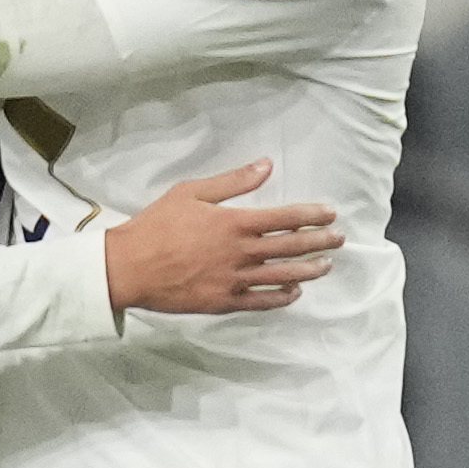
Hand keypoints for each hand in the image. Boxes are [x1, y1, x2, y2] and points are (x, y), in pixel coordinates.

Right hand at [100, 160, 341, 315]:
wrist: (128, 267)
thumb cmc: (156, 225)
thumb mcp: (190, 192)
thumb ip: (232, 181)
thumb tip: (266, 165)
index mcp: (233, 222)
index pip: (284, 217)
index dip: (311, 215)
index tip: (330, 213)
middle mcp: (240, 252)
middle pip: (290, 246)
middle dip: (319, 242)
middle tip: (339, 239)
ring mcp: (233, 280)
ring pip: (281, 275)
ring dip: (308, 270)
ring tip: (326, 265)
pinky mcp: (223, 302)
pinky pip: (261, 302)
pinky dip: (281, 297)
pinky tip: (295, 292)